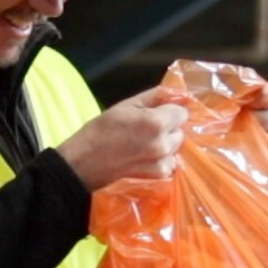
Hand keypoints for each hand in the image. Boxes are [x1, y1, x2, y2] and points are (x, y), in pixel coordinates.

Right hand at [56, 85, 188, 191]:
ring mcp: (162, 161)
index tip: (156, 114)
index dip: (169, 111)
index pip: (182, 112)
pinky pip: (170, 162)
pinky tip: (144, 157)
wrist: (85, 162)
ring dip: (166, 144)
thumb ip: (156, 96)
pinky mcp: (159, 175)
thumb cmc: (102, 130)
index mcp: (156, 122)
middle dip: (168, 128)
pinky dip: (161, 159)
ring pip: (176, 147)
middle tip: (146, 129)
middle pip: (180, 130)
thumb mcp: (127, 105)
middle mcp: (163, 143)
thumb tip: (178, 92)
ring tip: (143, 144)